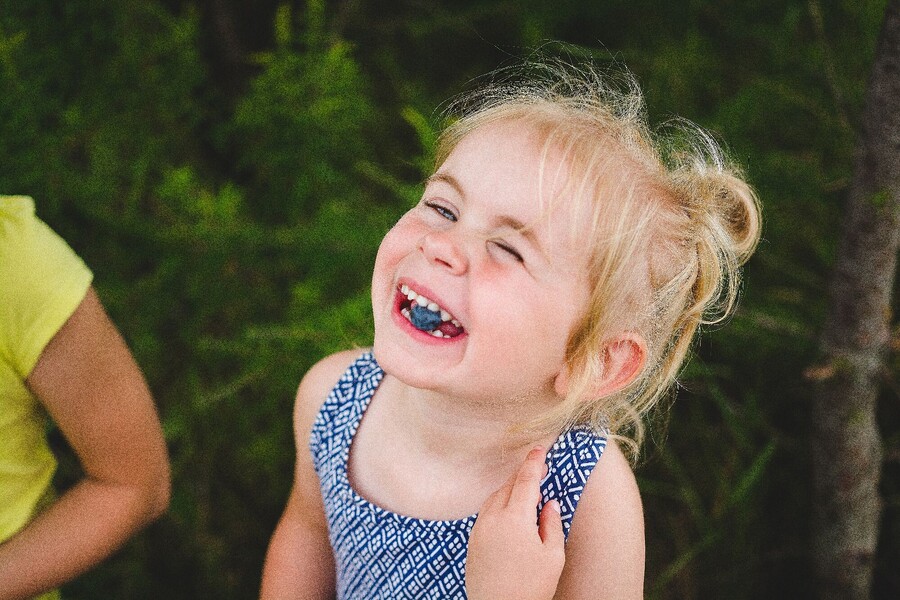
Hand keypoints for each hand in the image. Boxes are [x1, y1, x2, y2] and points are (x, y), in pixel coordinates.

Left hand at [465, 447, 564, 599]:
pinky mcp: (472, 541)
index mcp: (515, 519)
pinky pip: (486, 512)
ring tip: (526, 490)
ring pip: (494, 497)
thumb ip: (552, 524)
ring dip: (509, 488)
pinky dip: (498, 503)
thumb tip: (550, 503)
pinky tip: (509, 511)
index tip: (541, 447)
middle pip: (508, 485)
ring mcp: (479, 529)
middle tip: (538, 466)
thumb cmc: (530, 588)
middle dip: (523, 474)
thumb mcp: (552, 557)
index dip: (535, 462)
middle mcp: (493, 519)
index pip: (526, 481)